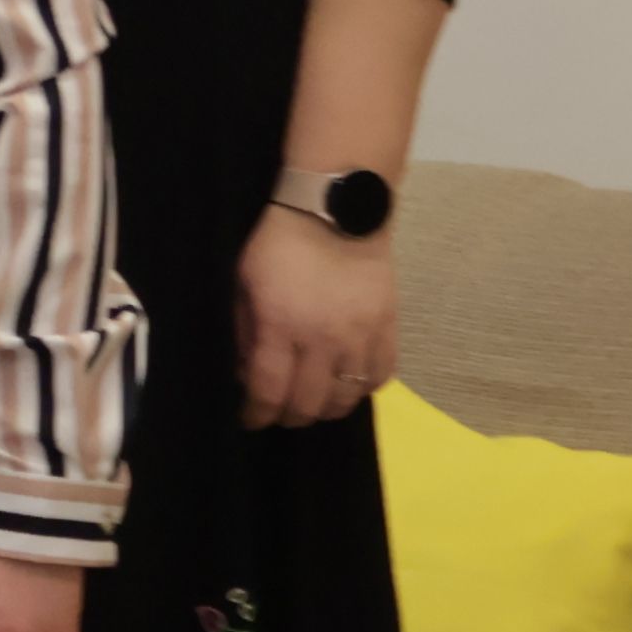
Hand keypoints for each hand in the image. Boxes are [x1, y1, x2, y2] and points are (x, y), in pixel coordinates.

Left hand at [235, 208, 396, 427]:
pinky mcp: (389, 326)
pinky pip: (382, 375)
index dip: (257, 414)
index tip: (250, 420)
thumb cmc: (276, 244)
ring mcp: (362, 335)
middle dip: (290, 416)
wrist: (334, 211)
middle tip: (279, 413)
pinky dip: (364, 388)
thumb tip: (245, 373)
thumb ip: (243, 332)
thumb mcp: (242, 285)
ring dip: (327, 408)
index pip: (269, 391)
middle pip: (310, 403)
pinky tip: (348, 384)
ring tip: (313, 402)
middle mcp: (325, 339)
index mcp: (282, 327)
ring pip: (349, 397)